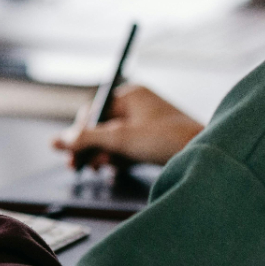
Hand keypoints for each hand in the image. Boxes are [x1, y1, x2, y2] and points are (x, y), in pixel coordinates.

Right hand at [52, 85, 202, 167]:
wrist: (203, 154)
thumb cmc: (165, 139)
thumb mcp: (120, 138)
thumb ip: (88, 138)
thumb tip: (61, 140)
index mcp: (132, 95)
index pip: (95, 109)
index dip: (80, 130)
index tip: (69, 150)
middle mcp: (139, 106)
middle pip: (102, 126)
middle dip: (89, 146)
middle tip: (75, 166)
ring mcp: (147, 125)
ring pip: (114, 140)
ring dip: (103, 155)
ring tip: (98, 168)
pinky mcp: (154, 142)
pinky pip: (129, 149)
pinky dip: (119, 159)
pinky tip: (113, 170)